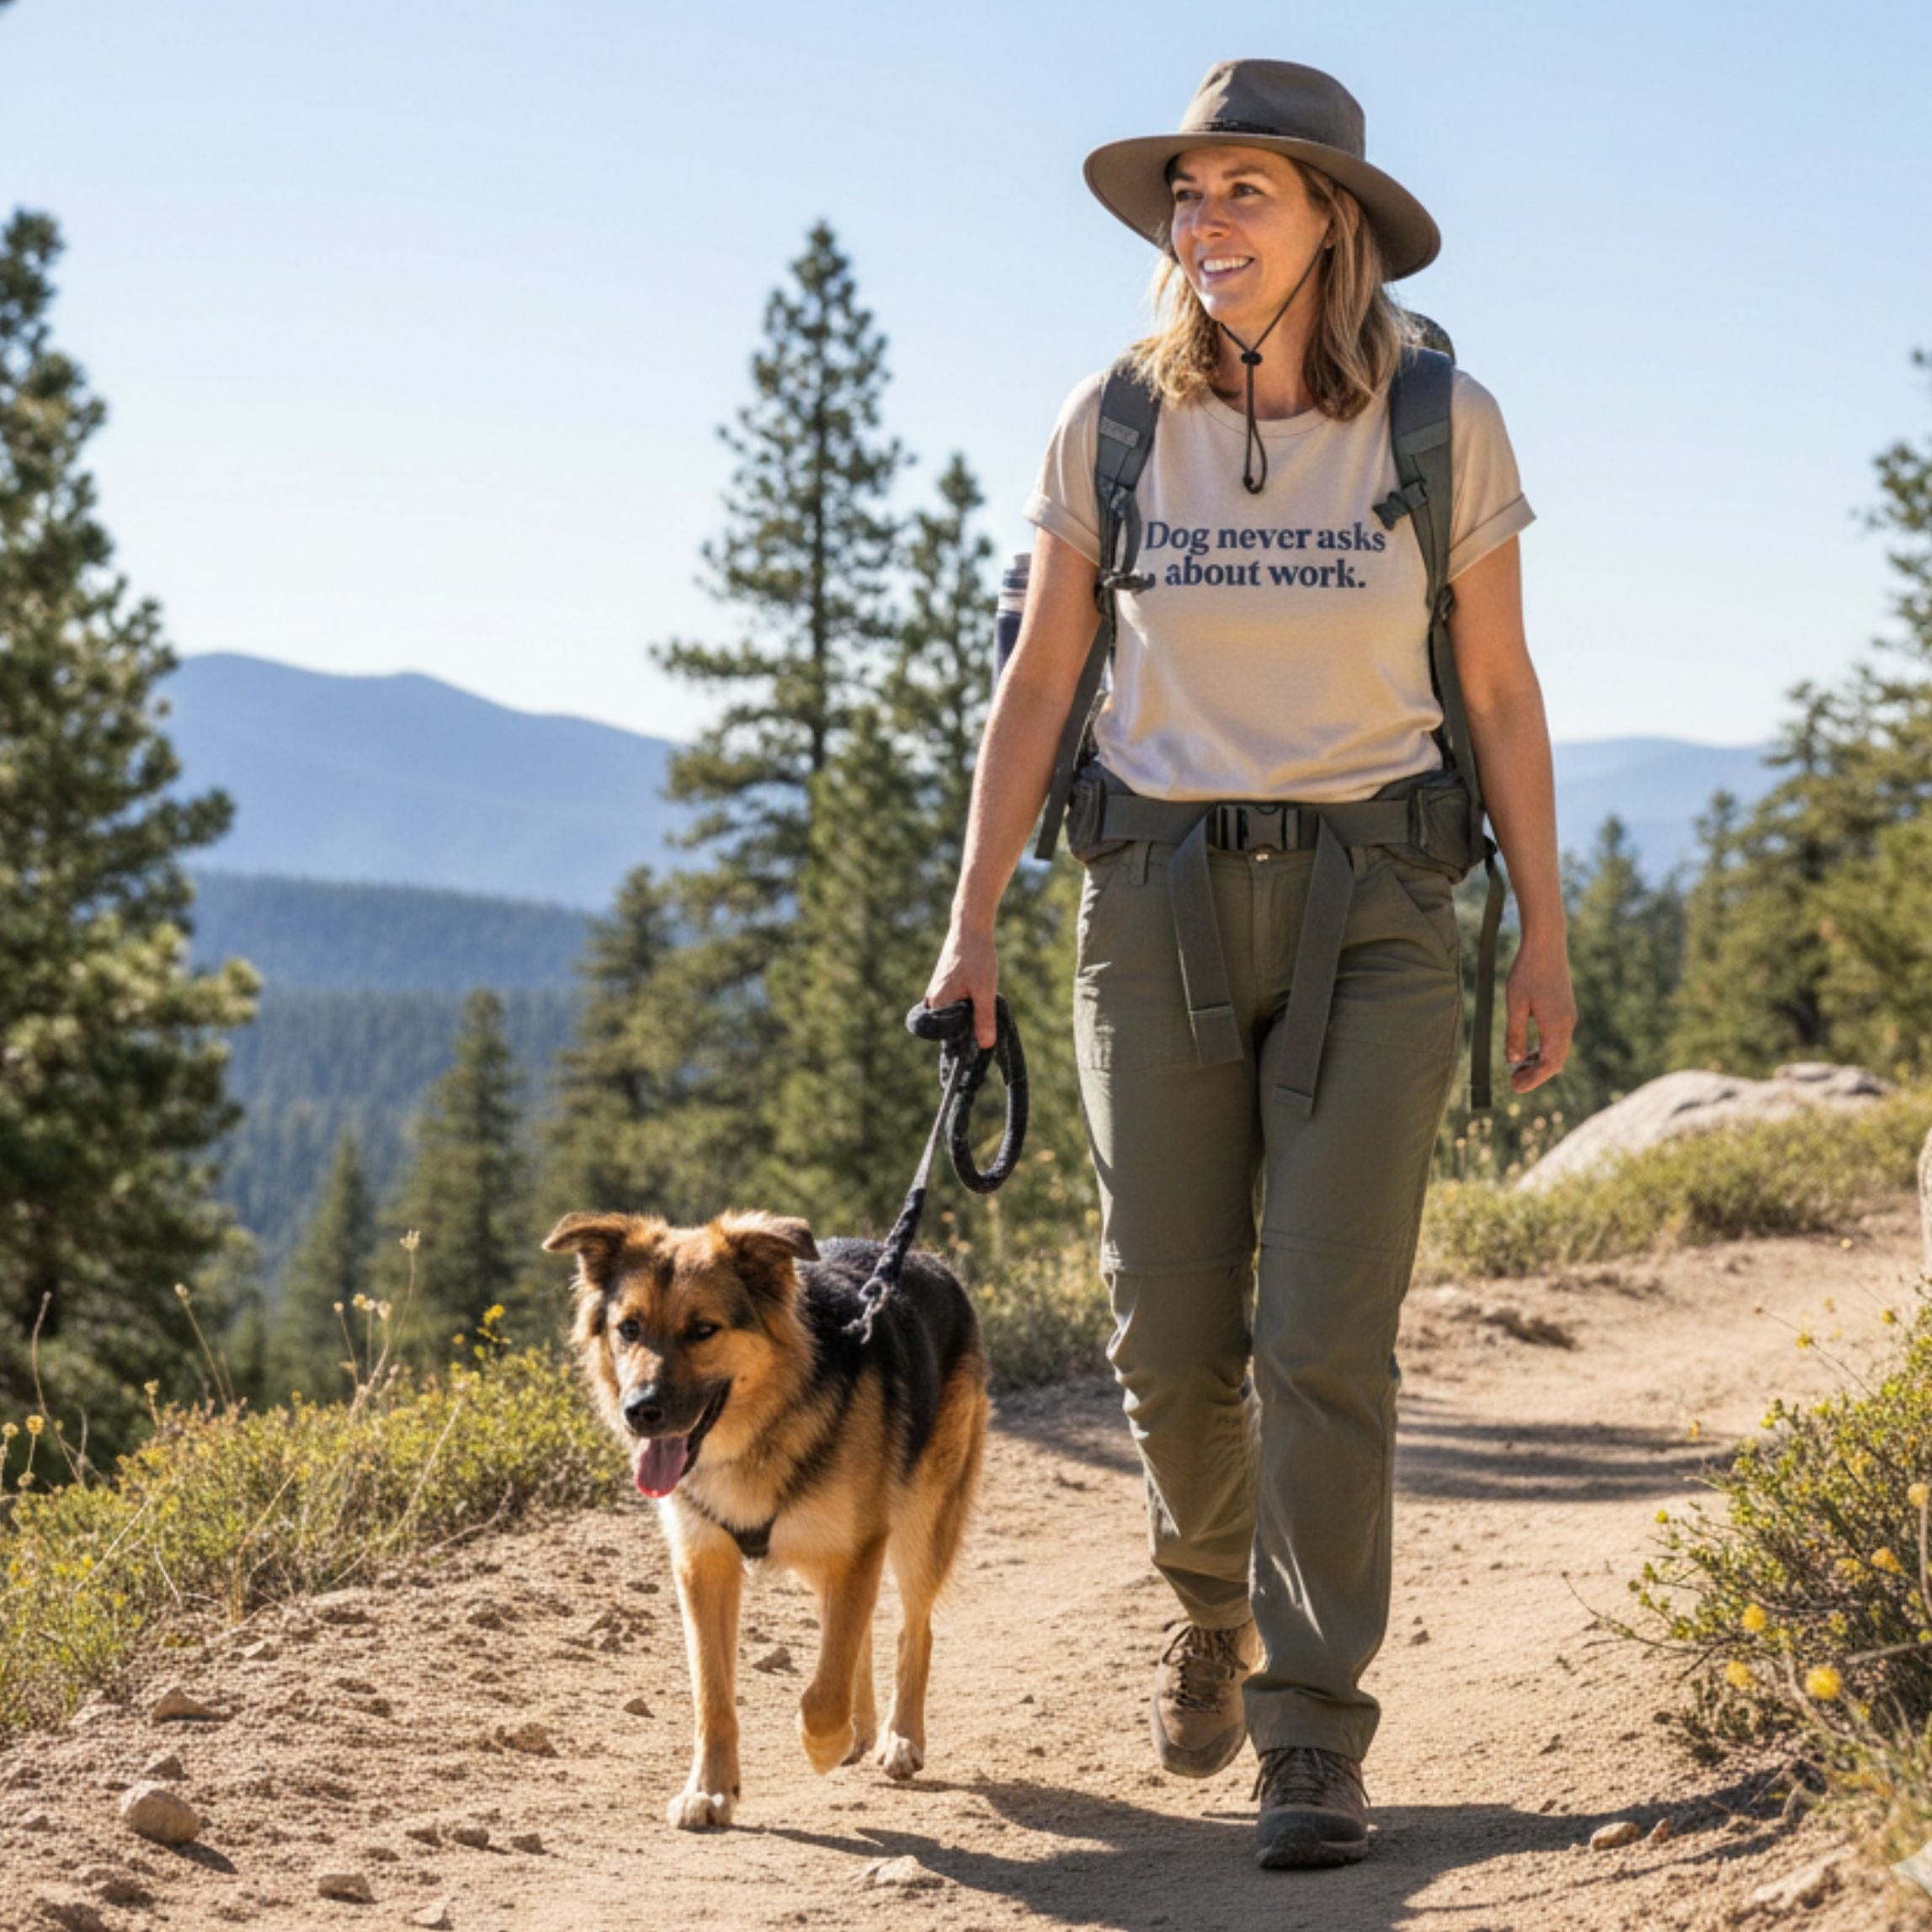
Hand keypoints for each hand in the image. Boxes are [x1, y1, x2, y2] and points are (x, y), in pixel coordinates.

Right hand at [925, 923, 999, 1050]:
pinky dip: (968, 1007)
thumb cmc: (976, 957)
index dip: (965, 1044)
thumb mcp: (984, 990)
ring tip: (986, 1018)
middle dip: (968, 1031)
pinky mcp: (945, 984)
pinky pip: (955, 1004)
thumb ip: (984, 1018)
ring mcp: (938, 991)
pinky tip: (981, 1001)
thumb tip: (985, 1045)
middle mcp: (933, 1000)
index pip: (948, 1037)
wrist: (970, 927)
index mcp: (938, 1004)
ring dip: (970, 1018)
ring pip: (955, 1015)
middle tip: (988, 1034)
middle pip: (951, 1027)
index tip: (981, 1051)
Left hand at [1503, 928, 1575, 1093]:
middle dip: (1536, 1075)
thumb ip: (1515, 1034)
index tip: (1514, 1087)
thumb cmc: (1527, 972)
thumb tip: (1514, 1061)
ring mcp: (1568, 1017)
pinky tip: (1528, 1050)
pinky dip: (1543, 1050)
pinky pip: (1557, 1039)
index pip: (1549, 1065)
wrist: (1546, 944)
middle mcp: (1567, 1024)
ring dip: (1539, 1063)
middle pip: (1556, 1062)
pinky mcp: (1565, 1010)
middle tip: (1513, 1081)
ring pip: (1557, 1051)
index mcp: (1557, 1025)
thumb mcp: (1515, 1005)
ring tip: (1517, 1068)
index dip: (1533, 1079)